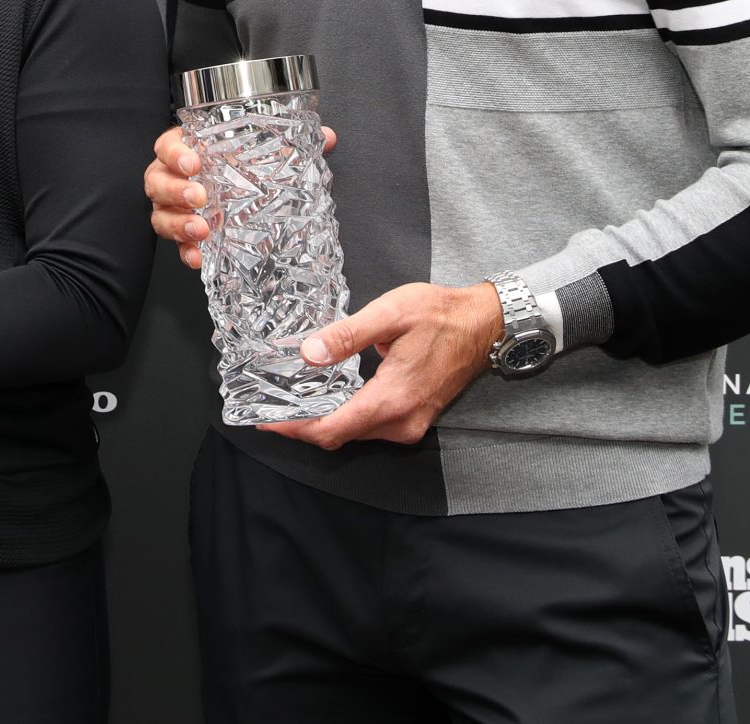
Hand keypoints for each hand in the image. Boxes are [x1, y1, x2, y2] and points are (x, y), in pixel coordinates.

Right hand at [144, 123, 336, 270]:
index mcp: (188, 150)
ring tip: (202, 230)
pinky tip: (199, 258)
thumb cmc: (242, 168)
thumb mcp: (266, 154)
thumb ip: (291, 144)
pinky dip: (185, 251)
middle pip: (157, 181)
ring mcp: (174, 207)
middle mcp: (173, 178)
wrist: (243, 199)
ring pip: (160, 214)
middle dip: (176, 190)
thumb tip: (328, 137)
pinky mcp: (181, 234)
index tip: (194, 162)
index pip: (168, 145)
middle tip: (200, 198)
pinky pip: (174, 245)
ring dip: (178, 223)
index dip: (175, 153)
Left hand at [258, 281, 502, 449]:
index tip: (265, 421)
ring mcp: (410, 424)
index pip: (332, 429)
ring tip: (291, 402)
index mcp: (392, 399)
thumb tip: (309, 352)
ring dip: (323, 423)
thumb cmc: (441, 314)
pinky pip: (370, 428)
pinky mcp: (414, 418)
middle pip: (339, 437)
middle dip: (302, 427)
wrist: (485, 325)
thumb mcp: (391, 313)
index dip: (294, 428)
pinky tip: (327, 399)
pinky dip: (345, 418)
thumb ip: (347, 335)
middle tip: (270, 409)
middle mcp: (401, 421)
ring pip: (354, 435)